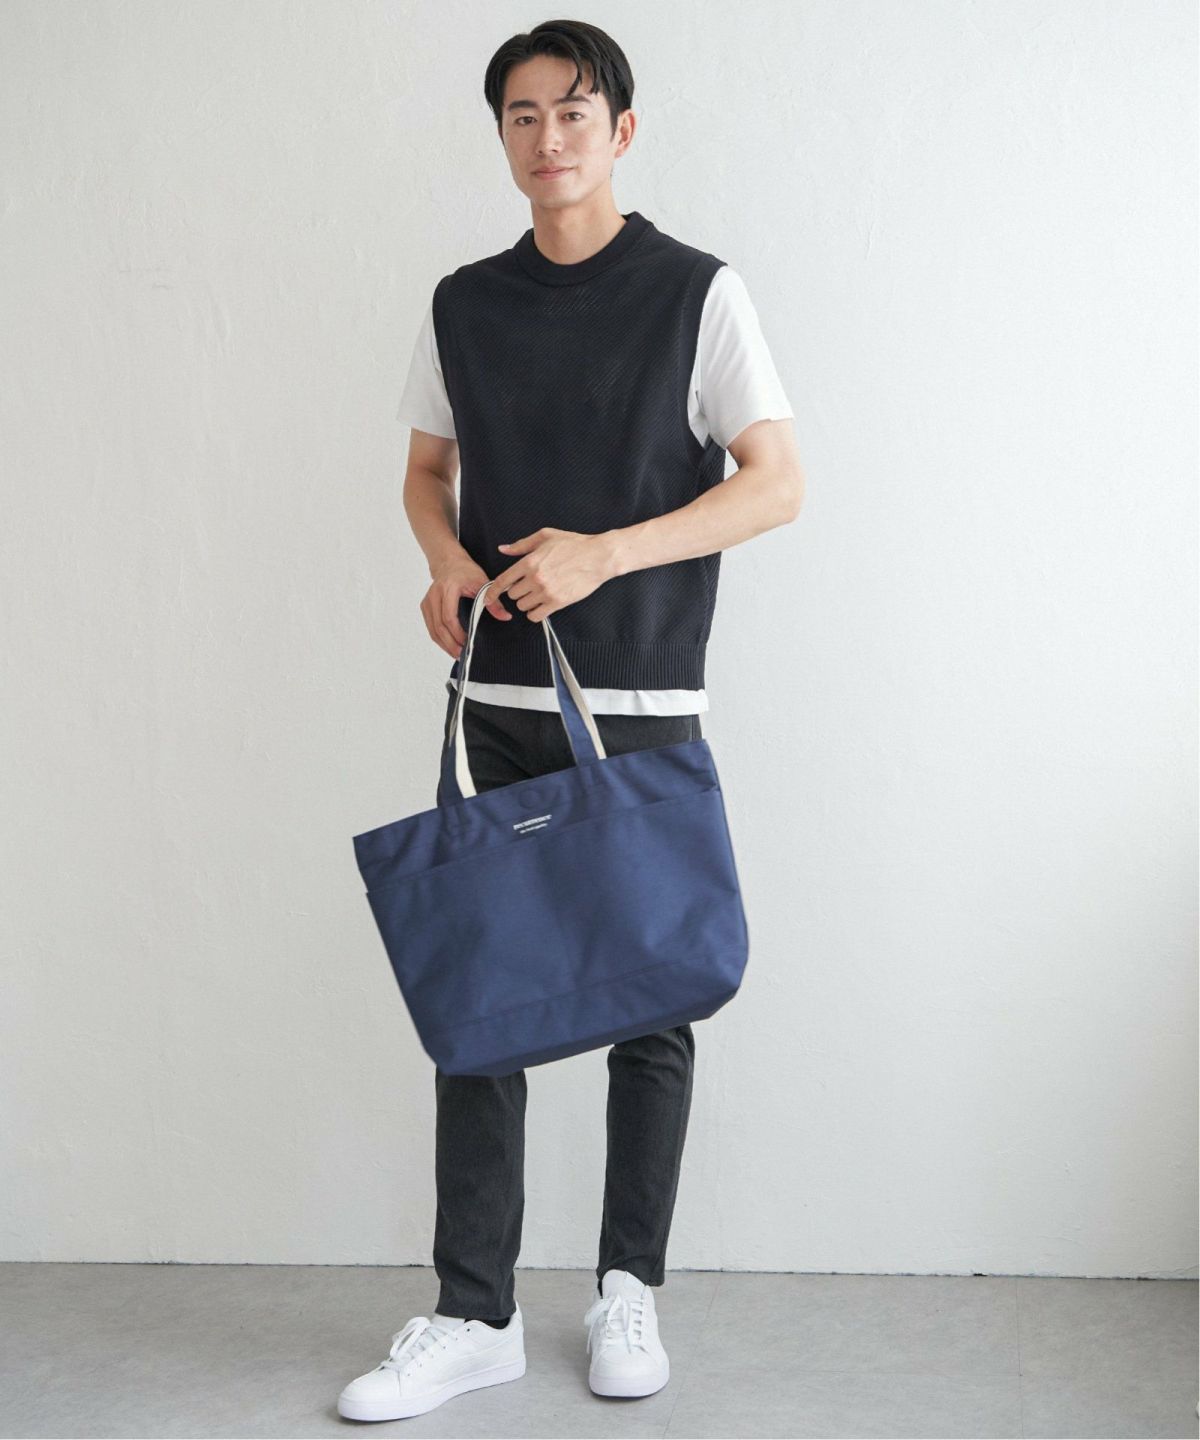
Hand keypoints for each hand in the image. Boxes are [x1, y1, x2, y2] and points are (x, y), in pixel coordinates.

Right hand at [421, 556, 511, 660]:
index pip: (448, 617)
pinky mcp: (425, 606)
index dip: (457, 633)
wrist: (450, 562)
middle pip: (438, 626)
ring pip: (432, 629)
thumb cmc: (466, 571)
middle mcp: (434, 595)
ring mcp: (427, 601)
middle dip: (450, 643)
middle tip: (462, 655)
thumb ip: (493, 601)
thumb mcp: (483, 582)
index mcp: (447, 588)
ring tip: (456, 654)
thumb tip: (505, 617)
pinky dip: (439, 638)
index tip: (467, 643)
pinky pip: (430, 626)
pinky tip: (449, 645)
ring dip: (444, 644)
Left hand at [492, 528, 616, 622]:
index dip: (492, 592)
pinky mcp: (558, 602)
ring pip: (523, 606)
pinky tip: (541, 605)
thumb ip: (521, 545)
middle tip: (528, 586)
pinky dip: (535, 613)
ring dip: (527, 602)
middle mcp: (535, 578)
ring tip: (537, 594)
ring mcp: (546, 592)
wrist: (598, 556)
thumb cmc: (574, 544)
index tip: (488, 598)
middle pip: (513, 595)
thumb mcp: (546, 536)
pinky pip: (536, 616)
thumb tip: (503, 549)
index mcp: (530, 561)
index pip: (503, 581)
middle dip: (517, 591)